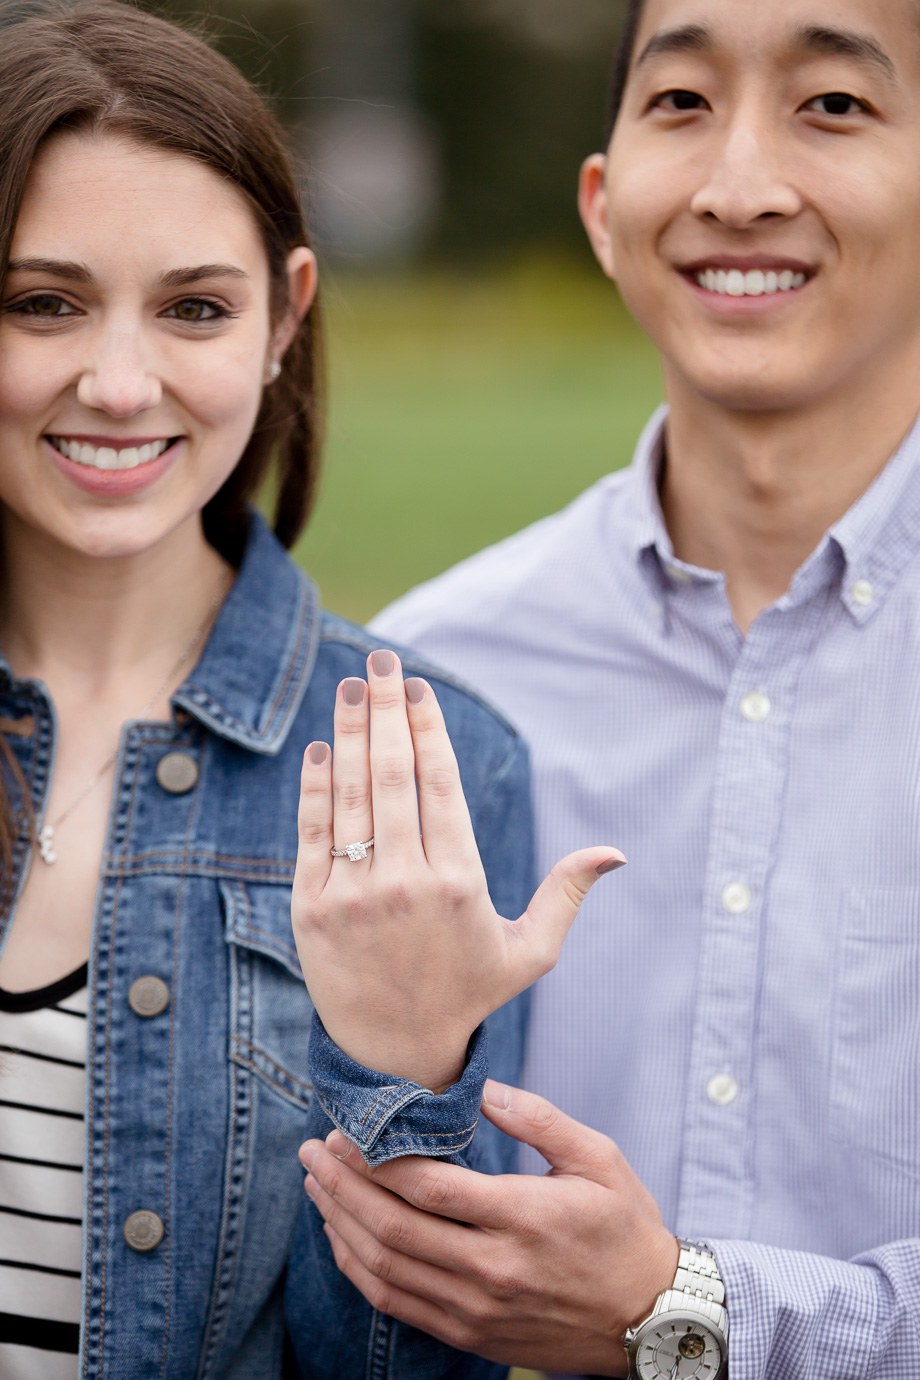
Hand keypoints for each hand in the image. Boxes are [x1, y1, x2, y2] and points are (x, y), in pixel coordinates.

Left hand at [293, 649, 624, 1091]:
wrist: (393, 1057)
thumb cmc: (469, 996)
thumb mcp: (530, 952)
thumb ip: (567, 895)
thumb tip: (616, 852)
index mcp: (459, 885)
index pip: (440, 786)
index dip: (429, 729)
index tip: (418, 689)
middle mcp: (404, 884)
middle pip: (393, 775)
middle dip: (385, 710)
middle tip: (379, 663)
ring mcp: (353, 895)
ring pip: (350, 796)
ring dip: (348, 733)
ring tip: (348, 687)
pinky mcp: (311, 910)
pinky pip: (312, 834)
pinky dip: (315, 788)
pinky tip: (321, 750)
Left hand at [299, 1080, 678, 1375]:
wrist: (651, 1316)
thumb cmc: (625, 1228)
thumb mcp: (597, 1158)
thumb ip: (537, 1118)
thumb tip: (481, 1087)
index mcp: (524, 1217)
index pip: (428, 1187)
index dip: (376, 1158)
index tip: (346, 1131)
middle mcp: (494, 1268)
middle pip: (394, 1226)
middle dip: (342, 1185)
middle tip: (312, 1152)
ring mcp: (477, 1308)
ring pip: (386, 1268)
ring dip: (342, 1224)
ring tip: (316, 1186)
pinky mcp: (470, 1334)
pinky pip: (398, 1303)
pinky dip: (360, 1270)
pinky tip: (343, 1237)